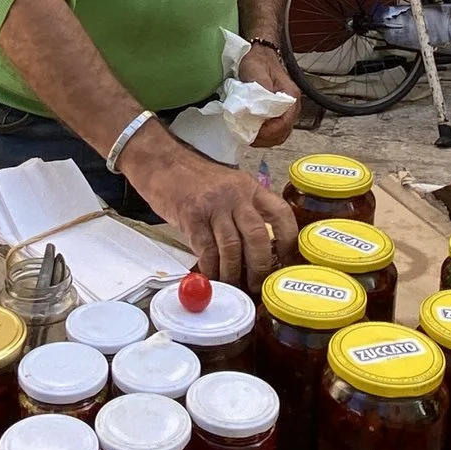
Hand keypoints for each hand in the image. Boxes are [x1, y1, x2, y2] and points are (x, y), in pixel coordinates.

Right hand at [123, 128, 296, 283]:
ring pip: (232, 247)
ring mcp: (213, 206)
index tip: (287, 260)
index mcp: (250, 188)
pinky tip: (211, 276)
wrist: (161, 162)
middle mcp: (236, 196)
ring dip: (234, 273)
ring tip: (233, 286)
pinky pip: (206, 249)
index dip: (289, 239)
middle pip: (257, 236)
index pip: (280, 213)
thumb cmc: (195, 179)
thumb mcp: (229, 186)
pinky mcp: (191, 216)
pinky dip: (211, 267)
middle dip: (260, 266)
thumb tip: (258, 249)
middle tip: (257, 284)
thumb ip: (245, 210)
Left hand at [238, 43, 301, 148]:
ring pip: (280, 135)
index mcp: (290, 96)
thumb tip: (256, 108)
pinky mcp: (279, 114)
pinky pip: (275, 131)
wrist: (260, 54)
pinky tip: (252, 133)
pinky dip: (264, 136)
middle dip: (265, 139)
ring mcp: (287, 111)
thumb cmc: (258, 61)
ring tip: (248, 137)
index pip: (284, 123)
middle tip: (247, 137)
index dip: (268, 131)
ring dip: (264, 140)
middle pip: (283, 132)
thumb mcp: (255, 70)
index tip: (252, 131)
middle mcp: (292, 106)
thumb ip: (259, 88)